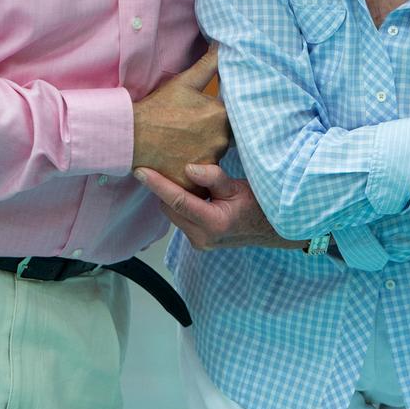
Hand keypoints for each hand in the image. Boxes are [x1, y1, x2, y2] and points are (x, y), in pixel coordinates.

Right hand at [131, 46, 230, 192]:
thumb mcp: (185, 82)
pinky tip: (180, 162)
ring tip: (183, 144)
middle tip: (190, 130)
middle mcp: (221, 139)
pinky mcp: (196, 181)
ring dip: (205, 153)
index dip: (219, 116)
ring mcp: (209, 162)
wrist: (130, 135)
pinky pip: (202, 179)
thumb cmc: (158, 107)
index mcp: (221, 114)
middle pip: (225, 138)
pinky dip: (195, 173)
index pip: (233, 116)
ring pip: (214, 157)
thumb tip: (223, 44)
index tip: (203, 116)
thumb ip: (210, 63)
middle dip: (213, 134)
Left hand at [134, 164, 300, 250]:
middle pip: (170, 208)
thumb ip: (213, 177)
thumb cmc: (257, 205)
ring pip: (173, 214)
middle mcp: (202, 237)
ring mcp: (199, 243)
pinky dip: (181, 205)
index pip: (177, 200)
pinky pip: (181, 219)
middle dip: (165, 188)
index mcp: (213, 222)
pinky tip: (192, 192)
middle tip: (166, 165)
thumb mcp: (238, 186)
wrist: (269, 230)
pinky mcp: (198, 242)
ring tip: (184, 179)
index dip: (157, 184)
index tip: (140, 171)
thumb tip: (188, 167)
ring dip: (174, 197)